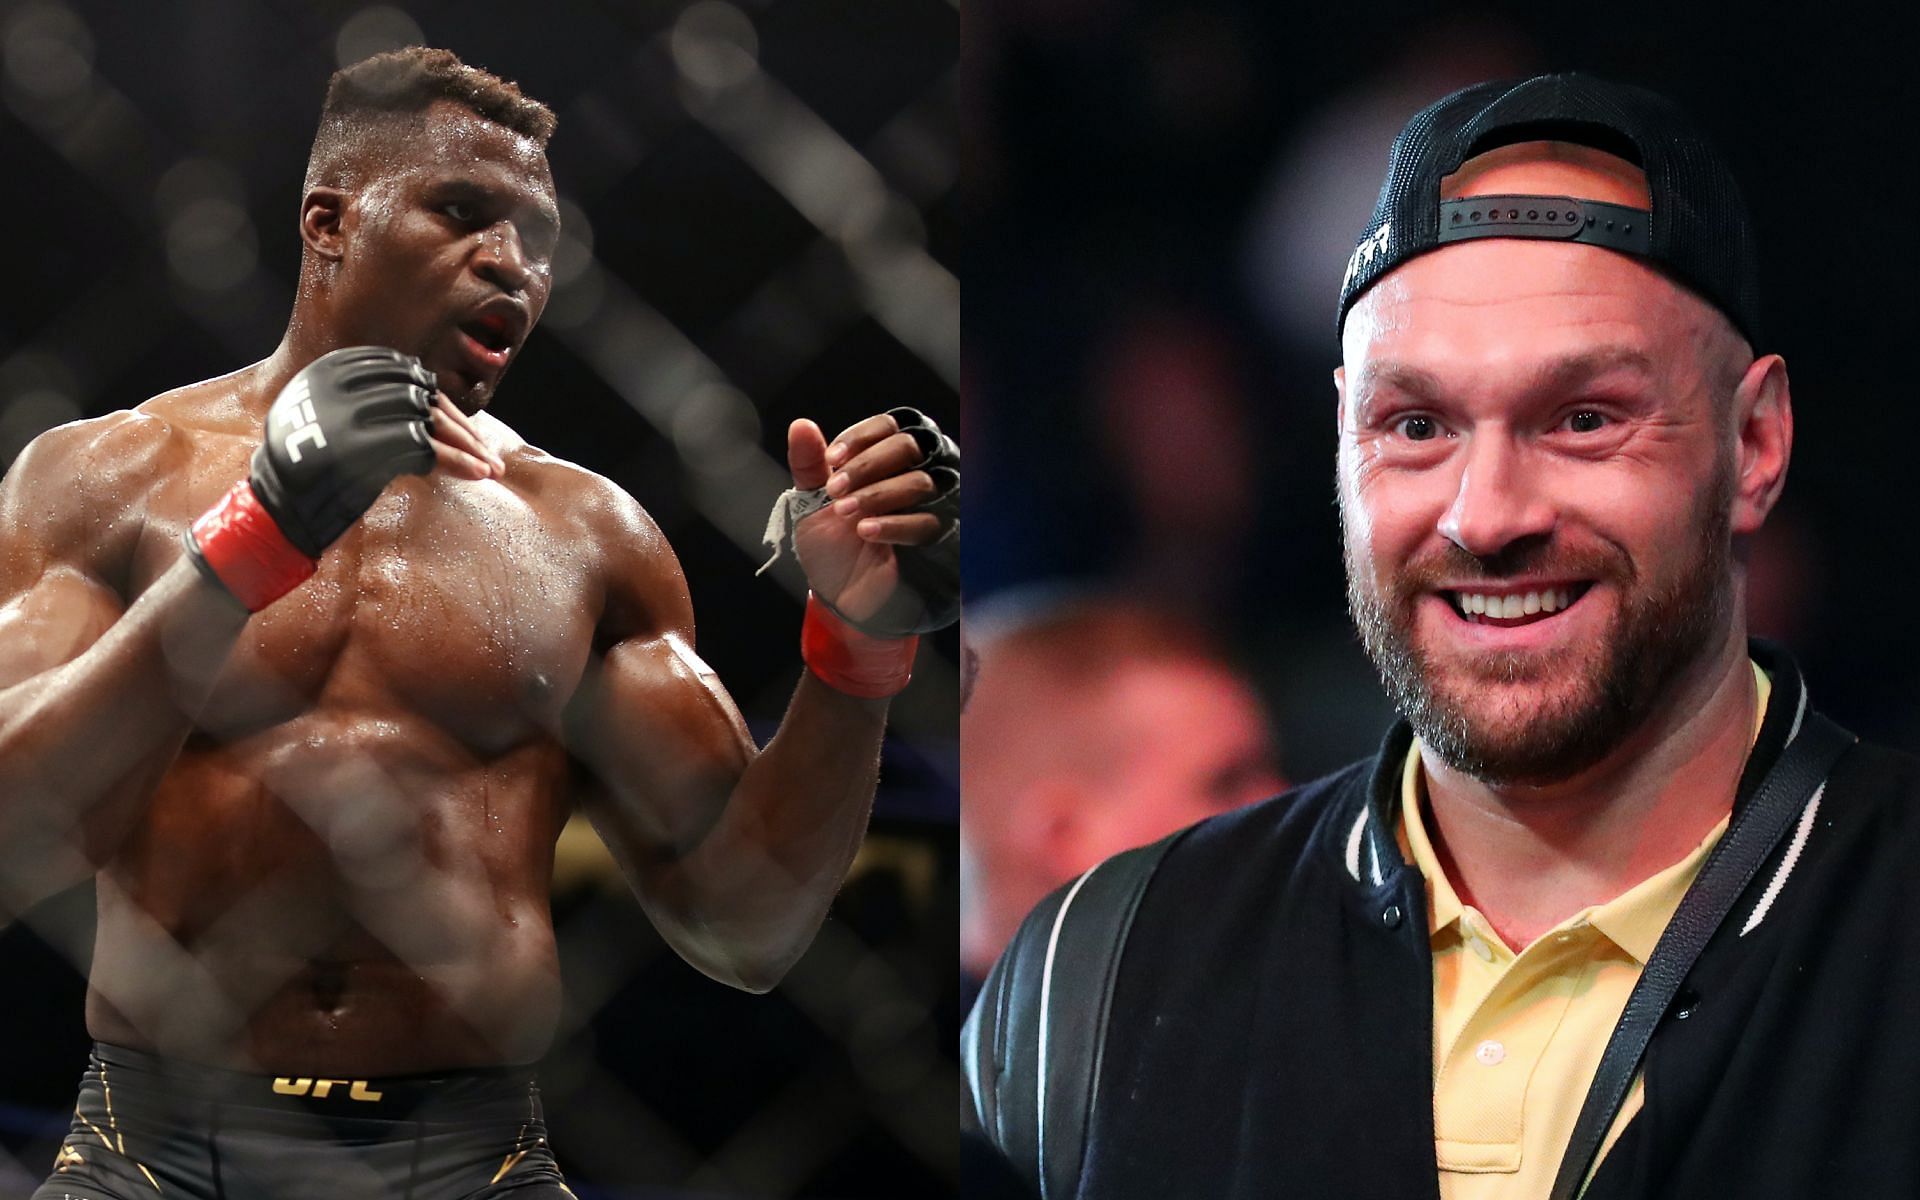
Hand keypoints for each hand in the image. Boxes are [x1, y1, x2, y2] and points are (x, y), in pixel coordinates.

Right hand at [186, 346, 504, 611]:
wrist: (274, 514)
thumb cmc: (311, 472)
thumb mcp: (333, 419)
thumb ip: (369, 402)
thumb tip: (430, 400)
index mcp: (332, 370)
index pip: (404, 376)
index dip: (440, 404)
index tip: (464, 429)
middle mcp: (340, 386)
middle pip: (422, 398)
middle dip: (461, 428)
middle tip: (487, 453)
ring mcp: (349, 415)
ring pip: (429, 421)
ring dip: (468, 447)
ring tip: (492, 468)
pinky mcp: (361, 448)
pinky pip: (425, 449)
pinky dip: (458, 463)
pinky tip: (480, 475)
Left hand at [788, 410, 958, 632]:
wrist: (836, 591)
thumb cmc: (827, 542)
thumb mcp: (809, 500)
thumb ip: (808, 462)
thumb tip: (800, 424)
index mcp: (877, 459)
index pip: (886, 427)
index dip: (861, 438)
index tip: (831, 458)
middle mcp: (904, 475)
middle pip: (907, 447)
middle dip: (867, 465)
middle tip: (834, 490)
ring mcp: (922, 505)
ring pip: (919, 482)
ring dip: (877, 494)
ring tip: (844, 512)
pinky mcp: (930, 537)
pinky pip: (924, 521)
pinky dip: (892, 524)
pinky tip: (865, 531)